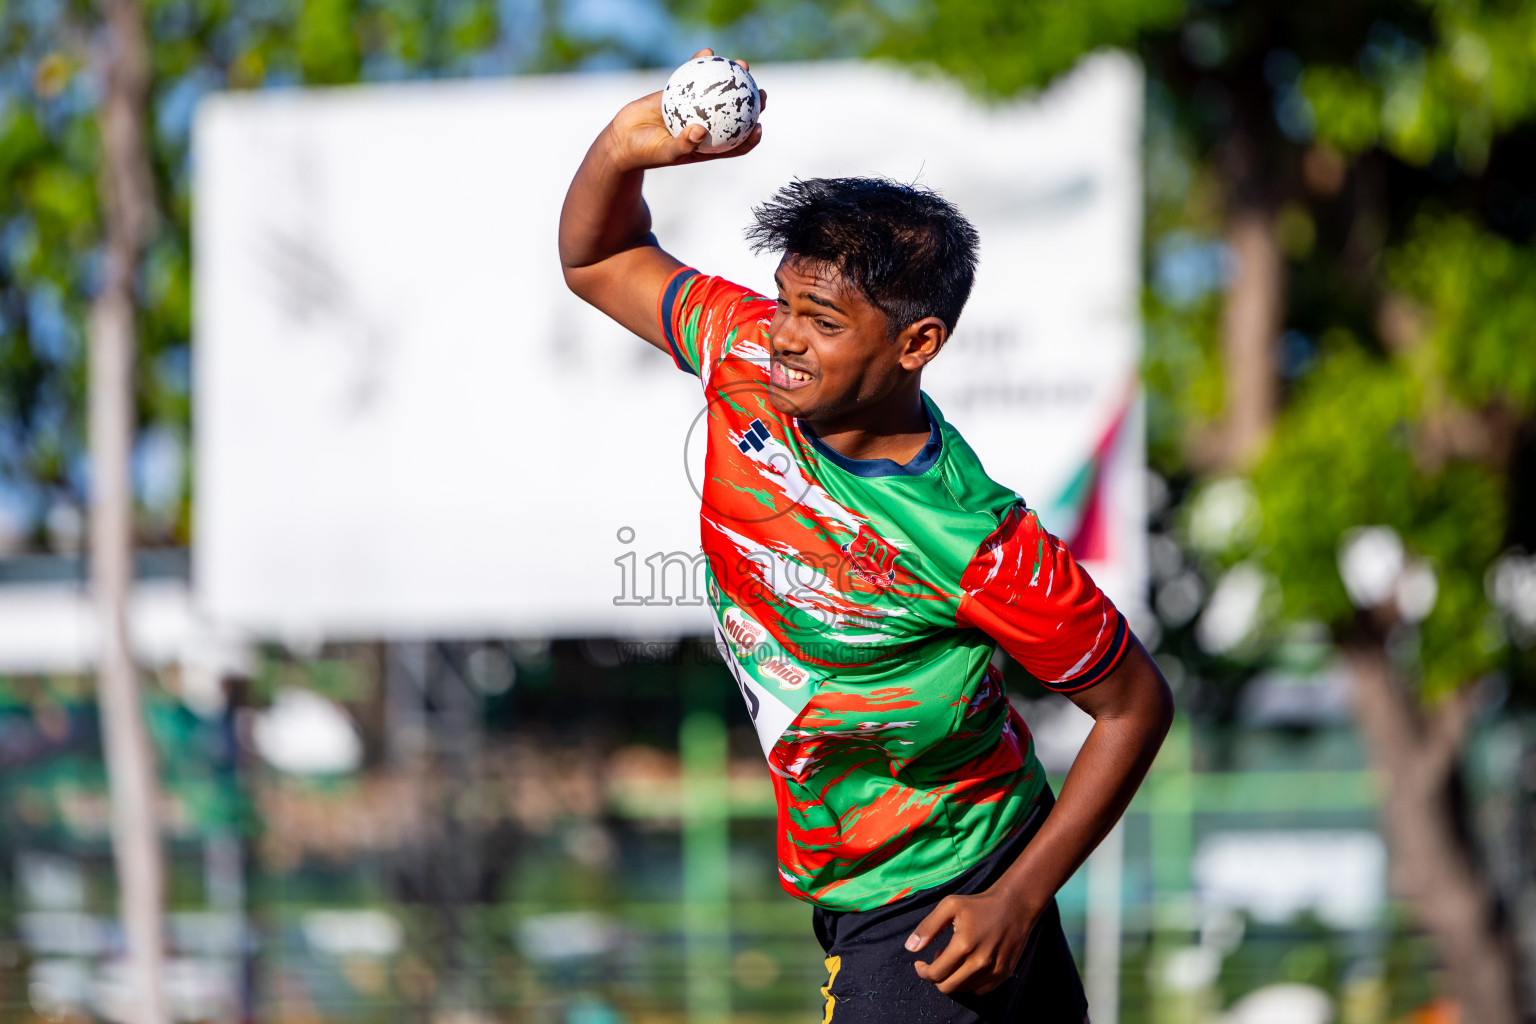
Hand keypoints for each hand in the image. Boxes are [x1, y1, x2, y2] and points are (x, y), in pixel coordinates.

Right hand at [605, 48, 766, 171]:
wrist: (623, 137)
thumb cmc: (646, 152)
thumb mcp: (665, 152)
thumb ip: (683, 144)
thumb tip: (702, 131)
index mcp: (708, 146)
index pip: (736, 144)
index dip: (752, 137)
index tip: (759, 126)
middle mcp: (706, 126)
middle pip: (735, 115)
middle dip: (752, 103)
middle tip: (760, 92)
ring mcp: (694, 107)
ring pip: (719, 91)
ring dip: (732, 78)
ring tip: (742, 64)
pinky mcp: (680, 92)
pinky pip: (694, 76)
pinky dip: (700, 64)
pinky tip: (707, 52)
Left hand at [906, 888, 1041, 994]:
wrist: (1015, 905)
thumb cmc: (979, 904)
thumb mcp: (949, 906)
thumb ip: (928, 927)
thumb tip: (910, 947)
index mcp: (963, 945)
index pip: (935, 974)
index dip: (923, 971)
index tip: (920, 963)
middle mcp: (980, 962)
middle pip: (947, 987)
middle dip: (936, 976)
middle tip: (938, 957)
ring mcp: (994, 970)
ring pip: (963, 989)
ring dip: (953, 977)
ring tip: (955, 958)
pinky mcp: (1004, 973)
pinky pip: (980, 989)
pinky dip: (969, 982)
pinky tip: (969, 964)